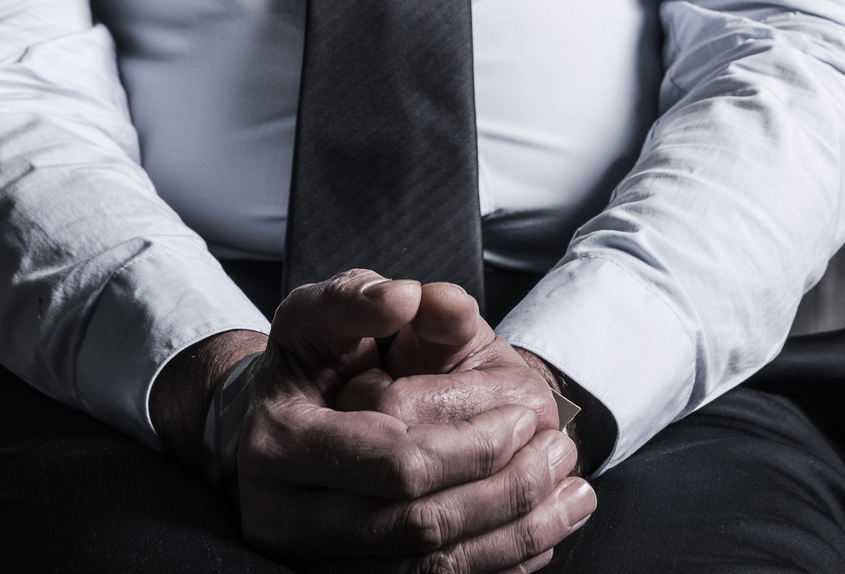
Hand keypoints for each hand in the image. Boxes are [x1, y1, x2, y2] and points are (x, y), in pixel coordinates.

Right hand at [240, 270, 594, 571]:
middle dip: (504, 490)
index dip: (474, 443)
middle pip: (419, 523)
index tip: (530, 413)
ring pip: (430, 569)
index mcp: (278, 441)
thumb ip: (361, 298)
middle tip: (561, 452)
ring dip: (514, 535)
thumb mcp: (323, 315)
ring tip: (572, 494)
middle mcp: (284, 517)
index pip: (397, 459)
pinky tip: (540, 535)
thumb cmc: (308, 364)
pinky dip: (496, 566)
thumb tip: (408, 297)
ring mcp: (312, 564)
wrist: (272, 427)